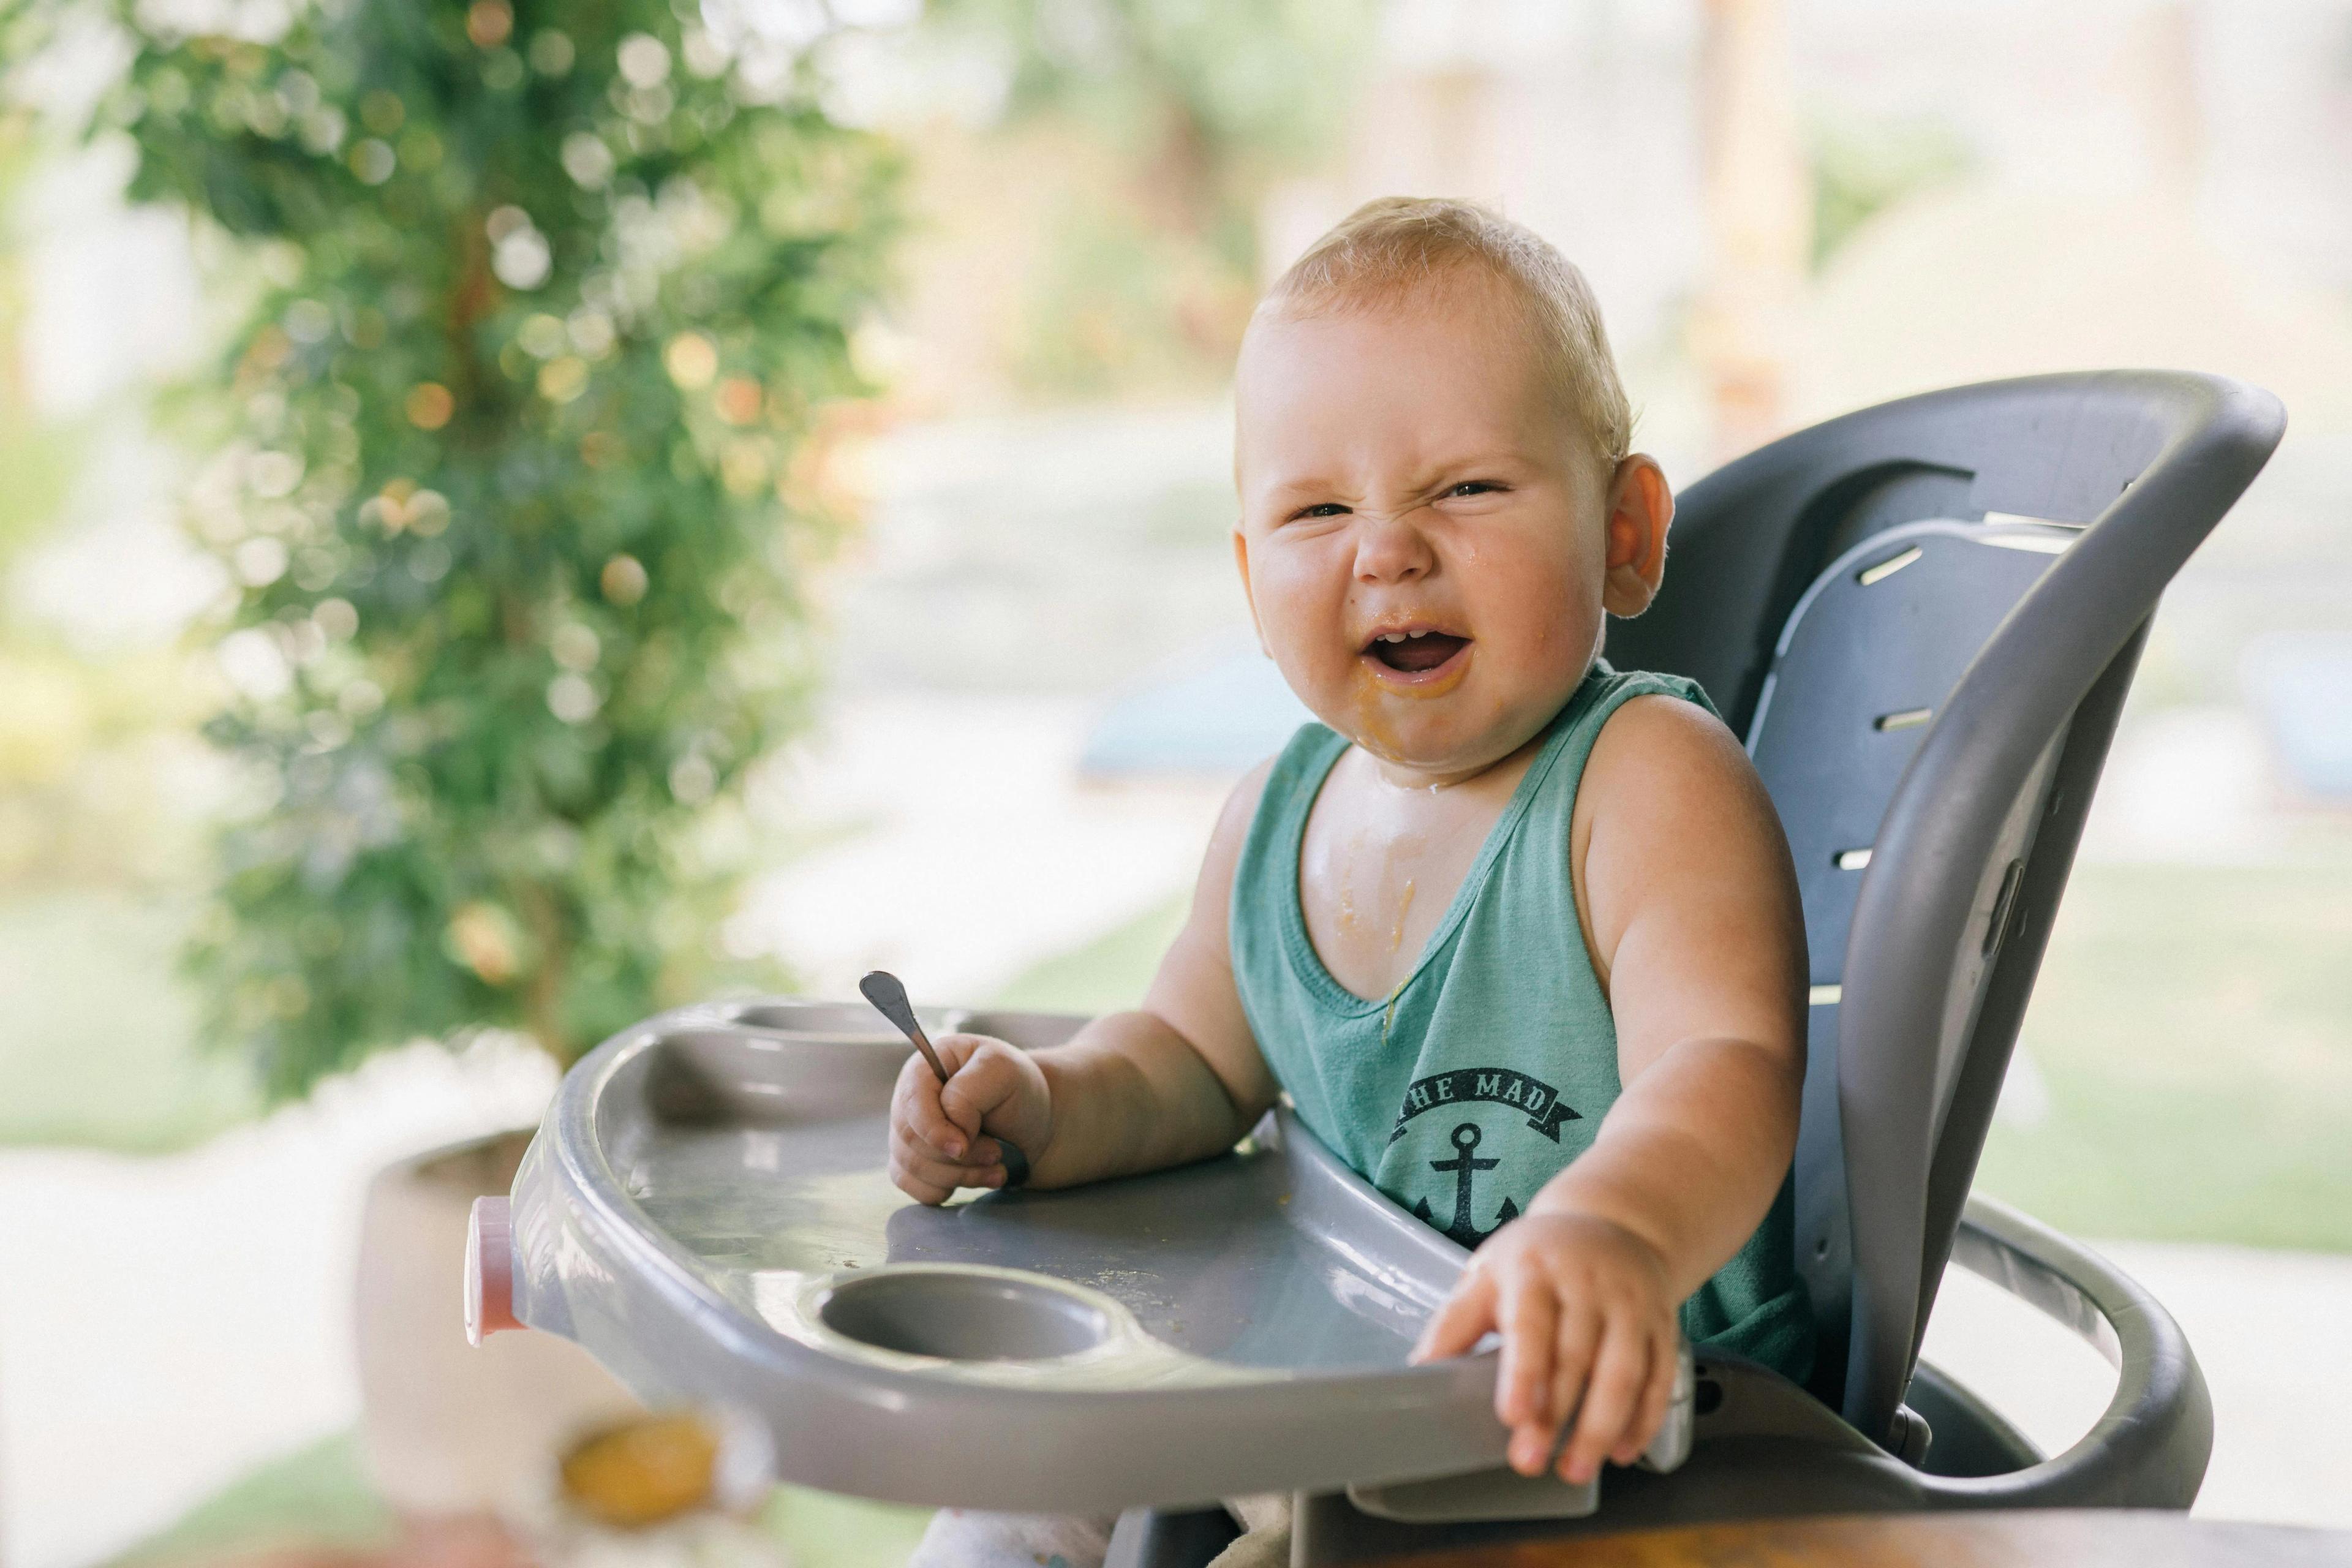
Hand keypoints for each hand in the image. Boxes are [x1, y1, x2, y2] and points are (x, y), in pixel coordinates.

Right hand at [887, 1033, 1050, 1204]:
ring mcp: (910, 1132)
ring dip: (959, 1175)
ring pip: (912, 1166)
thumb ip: (967, 1094)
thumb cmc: (1019, 1091)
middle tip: (996, 1153)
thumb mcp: (1003, 1073)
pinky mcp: (916, 1161)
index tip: (963, 1147)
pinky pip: (912, 1185)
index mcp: (926, 1066)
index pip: (911, 1102)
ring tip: (996, 1166)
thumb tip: (949, 1130)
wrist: (1035, 1124)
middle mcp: (911, 1098)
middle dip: (957, 1156)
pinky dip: (945, 1189)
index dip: (932, 1129)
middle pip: (910, 1139)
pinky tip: (976, 1179)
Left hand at [1409, 1211, 1679, 1483]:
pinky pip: (1660, 1378)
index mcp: (1534, 1269)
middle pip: (1575, 1357)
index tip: (1513, 1416)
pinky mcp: (1662, 1324)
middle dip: (1555, 1417)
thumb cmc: (1537, 1258)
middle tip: (1529, 1461)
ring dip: (1601, 1428)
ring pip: (1624, 1373)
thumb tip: (1420, 1369)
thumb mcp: (1487, 1273)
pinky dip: (1643, 1420)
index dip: (1524, 1372)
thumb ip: (1455, 1321)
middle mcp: (1588, 1284)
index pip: (1531, 1324)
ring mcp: (1630, 1303)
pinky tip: (1620, 1451)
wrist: (1611, 1222)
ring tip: (1575, 1469)